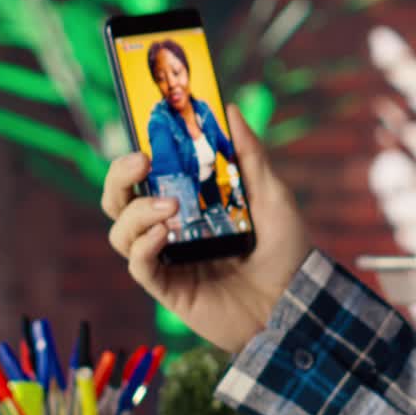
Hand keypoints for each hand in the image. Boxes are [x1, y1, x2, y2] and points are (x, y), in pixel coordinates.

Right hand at [101, 105, 310, 353]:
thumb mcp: (272, 195)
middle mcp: (170, 229)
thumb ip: (248, 155)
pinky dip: (143, 246)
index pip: (145, 177)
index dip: (134, 156)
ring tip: (170, 208)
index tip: (144, 136)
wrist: (296, 305)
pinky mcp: (168, 289)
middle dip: (119, 177)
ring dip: (136, 213)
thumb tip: (229, 109)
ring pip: (120, 231)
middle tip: (141, 162)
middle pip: (119, 200)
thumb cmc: (286, 252)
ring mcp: (167, 259)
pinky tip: (164, 234)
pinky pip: (137, 265)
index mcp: (188, 205)